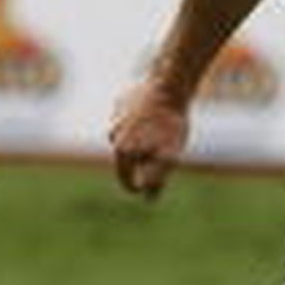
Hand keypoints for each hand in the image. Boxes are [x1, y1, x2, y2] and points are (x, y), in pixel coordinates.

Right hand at [109, 79, 187, 197]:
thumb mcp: (169, 157)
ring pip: (127, 136)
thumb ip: (157, 179)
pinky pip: (130, 117)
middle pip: (125, 158)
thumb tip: (148, 198)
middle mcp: (114, 133)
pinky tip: (154, 117)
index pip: (125, 179)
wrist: (170, 86)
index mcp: (122, 150)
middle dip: (139, 163)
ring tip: (158, 134)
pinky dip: (139, 122)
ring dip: (139, 140)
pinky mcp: (124, 100)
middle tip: (157, 158)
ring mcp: (117, 115)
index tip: (150, 188)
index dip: (137, 187)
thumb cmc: (170, 125)